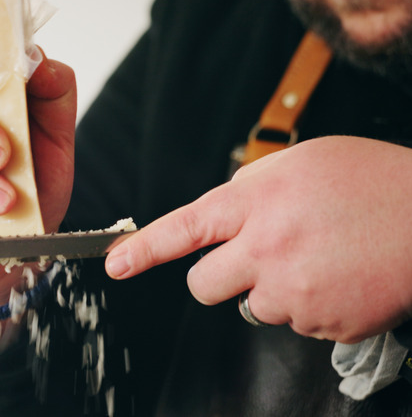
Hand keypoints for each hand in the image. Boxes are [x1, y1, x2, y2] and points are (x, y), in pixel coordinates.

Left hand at [105, 136, 411, 342]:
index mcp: (257, 200)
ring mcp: (295, 291)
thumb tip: (219, 216)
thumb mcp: (301, 162)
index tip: (116, 265)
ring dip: (273, 287)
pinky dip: (311, 305)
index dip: (143, 250)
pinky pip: (297, 323)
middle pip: (204, 285)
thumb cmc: (370, 180)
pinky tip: (339, 277)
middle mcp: (268, 248)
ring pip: (254, 305)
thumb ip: (249, 187)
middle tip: (254, 257)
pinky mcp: (324, 323)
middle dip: (217, 276)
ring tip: (319, 257)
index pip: (183, 229)